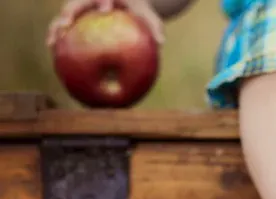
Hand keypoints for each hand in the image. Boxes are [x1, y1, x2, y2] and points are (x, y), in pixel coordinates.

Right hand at [47, 0, 163, 46]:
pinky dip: (60, 38)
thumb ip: (155, 27)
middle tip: (64, 25)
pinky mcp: (77, 18)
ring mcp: (82, 8)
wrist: (129, 5)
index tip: (106, 8)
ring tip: (51, 43)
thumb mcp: (149, 17)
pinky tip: (56, 55)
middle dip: (69, 13)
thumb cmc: (141, 12)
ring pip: (65, 15)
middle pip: (76, 3)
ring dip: (56, 27)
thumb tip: (162, 43)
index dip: (104, 0)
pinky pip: (66, 27)